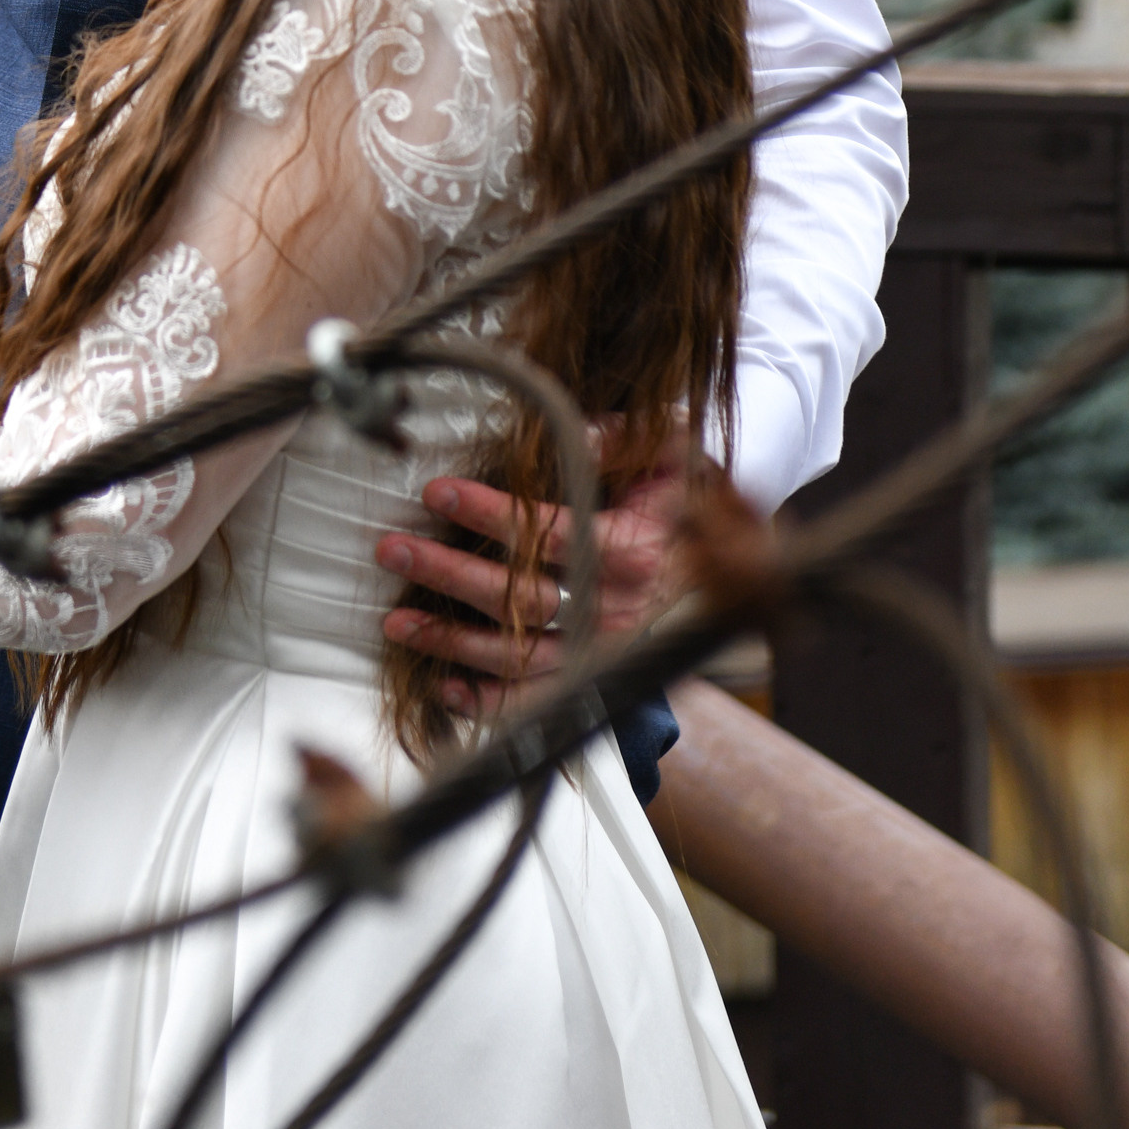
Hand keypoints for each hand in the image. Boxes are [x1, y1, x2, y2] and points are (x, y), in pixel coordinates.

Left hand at [376, 445, 688, 715]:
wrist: (735, 564)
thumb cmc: (687, 496)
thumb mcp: (673, 450)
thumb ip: (622, 437)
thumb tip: (574, 428)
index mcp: (633, 551)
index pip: (549, 533)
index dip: (490, 513)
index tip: (437, 492)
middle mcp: (616, 609)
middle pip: (520, 597)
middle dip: (450, 575)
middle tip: (393, 551)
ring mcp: (603, 651)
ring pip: (518, 653)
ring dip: (452, 641)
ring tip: (396, 622)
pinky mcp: (595, 676)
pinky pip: (537, 698)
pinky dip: (489, 699)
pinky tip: (444, 686)